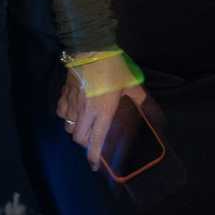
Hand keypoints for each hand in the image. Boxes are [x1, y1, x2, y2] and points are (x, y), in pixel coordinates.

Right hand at [55, 56, 148, 170]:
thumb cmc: (113, 67)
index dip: (94, 158)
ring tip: (84, 126)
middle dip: (85, 144)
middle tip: (92, 141)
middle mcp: (85, 112)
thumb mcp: (131, 83)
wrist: (90, 48)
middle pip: (78, 139)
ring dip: (75, 130)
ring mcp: (72, 104)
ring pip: (68, 126)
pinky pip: (60, 112)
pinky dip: (65, 116)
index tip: (95, 167)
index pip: (96, 142)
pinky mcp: (64, 94)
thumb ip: (140, 99)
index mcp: (103, 112)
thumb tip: (154, 112)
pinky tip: (72, 112)